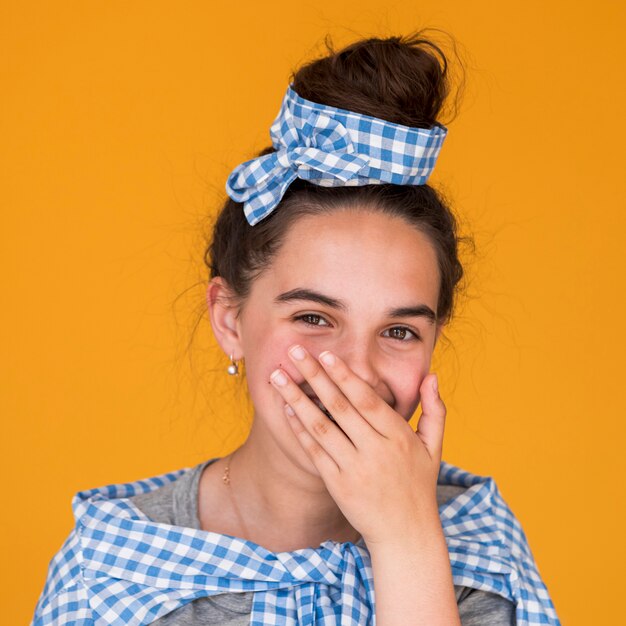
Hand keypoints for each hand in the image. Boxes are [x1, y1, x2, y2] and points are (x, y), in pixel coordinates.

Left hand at [269, 344, 446, 545]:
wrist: (406, 535)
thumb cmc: (419, 485)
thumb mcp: (433, 447)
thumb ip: (434, 409)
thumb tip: (432, 375)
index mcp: (398, 436)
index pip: (367, 399)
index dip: (345, 375)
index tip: (326, 354)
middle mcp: (375, 450)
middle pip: (340, 406)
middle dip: (315, 376)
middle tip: (295, 351)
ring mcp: (354, 468)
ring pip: (321, 426)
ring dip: (297, 398)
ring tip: (278, 377)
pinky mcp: (337, 485)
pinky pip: (314, 451)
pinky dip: (298, 429)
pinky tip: (285, 408)